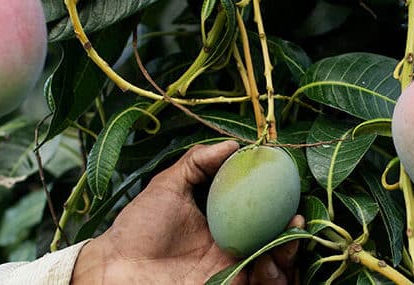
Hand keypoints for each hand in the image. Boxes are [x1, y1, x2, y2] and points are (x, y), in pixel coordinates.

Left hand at [71, 141, 303, 284]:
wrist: (116, 268)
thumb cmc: (138, 226)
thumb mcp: (168, 184)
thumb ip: (197, 161)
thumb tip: (233, 142)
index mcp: (223, 221)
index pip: (262, 213)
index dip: (280, 205)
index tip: (290, 192)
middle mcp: (233, 246)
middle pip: (276, 240)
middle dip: (294, 234)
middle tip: (297, 221)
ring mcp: (232, 271)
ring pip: (277, 266)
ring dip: (288, 255)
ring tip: (284, 244)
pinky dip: (273, 277)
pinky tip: (265, 264)